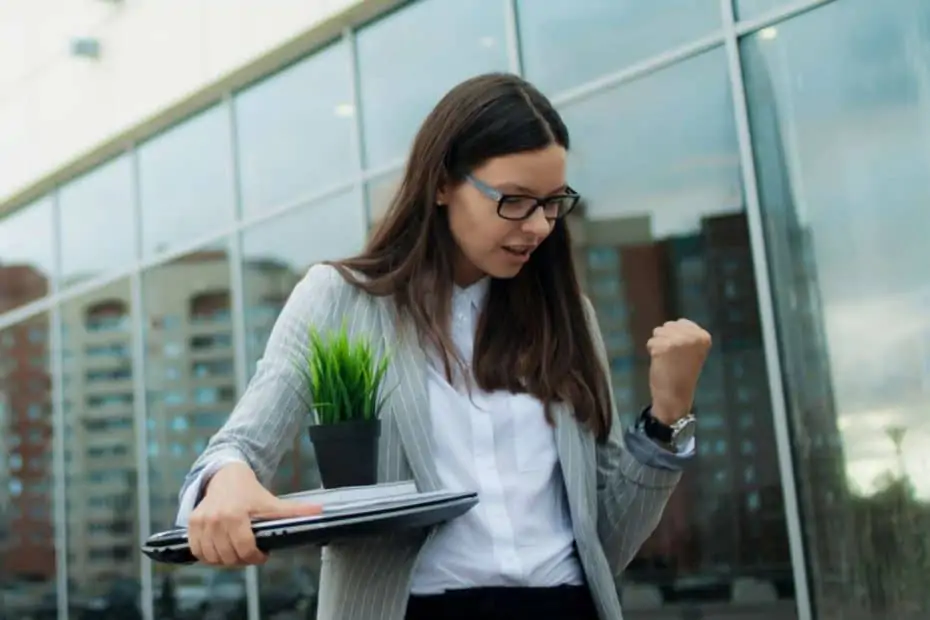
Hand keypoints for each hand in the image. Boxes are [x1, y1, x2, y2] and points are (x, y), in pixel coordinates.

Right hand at [188, 461, 321, 565]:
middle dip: (241, 560)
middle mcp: (215, 519)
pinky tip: (221, 548)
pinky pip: (198, 551)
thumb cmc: (251, 493)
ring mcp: (201, 522)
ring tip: (236, 551)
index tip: (261, 554)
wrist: (226, 476)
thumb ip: (295, 511)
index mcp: (235, 515)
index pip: (244, 549)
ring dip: (225, 560)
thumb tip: (321, 512)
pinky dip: (208, 555)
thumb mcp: (273, 503)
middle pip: (228, 557)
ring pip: (212, 558)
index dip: (254, 557)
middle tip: (249, 552)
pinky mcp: (191, 524)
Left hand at [647, 319, 711, 424]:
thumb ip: (686, 335)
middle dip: (666, 339)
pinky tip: (661, 363)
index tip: (682, 354)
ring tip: (668, 360)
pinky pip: (651, 342)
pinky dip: (652, 352)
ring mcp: (678, 341)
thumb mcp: (692, 350)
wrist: (675, 395)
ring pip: (658, 332)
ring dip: (658, 345)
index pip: (681, 323)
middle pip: (668, 326)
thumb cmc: (682, 373)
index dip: (676, 337)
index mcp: (703, 337)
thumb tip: (673, 324)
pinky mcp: (663, 347)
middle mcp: (693, 337)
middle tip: (673, 358)